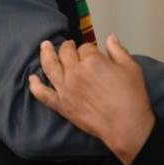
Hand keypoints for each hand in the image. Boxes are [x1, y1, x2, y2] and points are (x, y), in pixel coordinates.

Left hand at [29, 34, 154, 164]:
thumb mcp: (131, 68)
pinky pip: (43, 94)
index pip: (86, 48)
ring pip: (50, 66)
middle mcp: (76, 72)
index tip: (94, 53)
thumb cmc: (131, 98)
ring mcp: (66, 89)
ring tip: (44, 47)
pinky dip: (35, 86)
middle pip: (66, 53)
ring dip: (46, 54)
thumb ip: (118, 50)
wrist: (126, 126)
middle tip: (69, 46)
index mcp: (93, 61)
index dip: (90, 49)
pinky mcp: (61, 105)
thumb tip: (111, 38)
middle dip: (68, 47)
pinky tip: (32, 78)